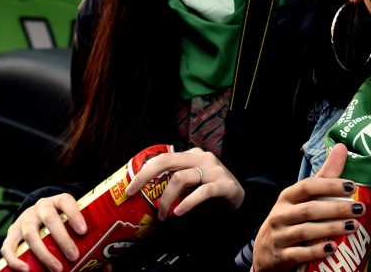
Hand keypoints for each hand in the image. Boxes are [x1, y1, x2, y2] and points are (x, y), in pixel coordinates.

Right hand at [0, 193, 86, 271]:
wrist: (36, 216)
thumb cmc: (60, 222)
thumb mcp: (71, 223)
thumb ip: (87, 241)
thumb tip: (107, 267)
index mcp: (57, 201)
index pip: (66, 201)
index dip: (74, 214)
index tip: (83, 231)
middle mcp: (40, 207)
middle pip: (50, 218)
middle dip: (62, 238)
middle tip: (74, 256)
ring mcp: (24, 219)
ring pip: (30, 233)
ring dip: (44, 253)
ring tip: (57, 268)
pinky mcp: (12, 233)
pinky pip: (8, 246)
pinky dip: (15, 259)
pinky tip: (26, 270)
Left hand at [125, 147, 243, 220]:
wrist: (241, 199)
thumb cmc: (211, 193)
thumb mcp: (190, 185)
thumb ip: (174, 185)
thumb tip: (147, 196)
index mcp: (191, 155)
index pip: (163, 158)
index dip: (143, 171)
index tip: (129, 188)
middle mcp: (201, 158)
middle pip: (167, 160)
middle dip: (146, 176)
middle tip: (134, 193)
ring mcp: (214, 169)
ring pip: (181, 178)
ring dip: (167, 199)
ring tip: (163, 215)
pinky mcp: (224, 184)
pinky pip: (202, 191)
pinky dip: (188, 202)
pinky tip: (179, 212)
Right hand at [252, 144, 364, 271]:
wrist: (265, 253)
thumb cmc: (289, 219)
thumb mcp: (301, 198)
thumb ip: (323, 176)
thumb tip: (342, 147)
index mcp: (287, 197)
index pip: (307, 186)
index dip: (329, 185)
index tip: (352, 186)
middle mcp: (281, 214)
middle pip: (309, 209)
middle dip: (336, 208)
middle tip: (359, 209)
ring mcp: (280, 236)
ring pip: (306, 231)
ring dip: (331, 229)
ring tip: (353, 226)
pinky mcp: (281, 256)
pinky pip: (300, 253)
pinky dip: (316, 251)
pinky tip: (333, 249)